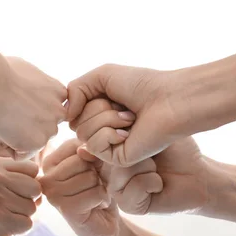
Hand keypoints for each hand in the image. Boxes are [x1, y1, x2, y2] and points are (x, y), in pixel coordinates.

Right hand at [0, 57, 66, 159]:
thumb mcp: (27, 71)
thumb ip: (37, 85)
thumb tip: (29, 88)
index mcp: (59, 92)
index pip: (50, 112)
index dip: (31, 111)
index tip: (17, 105)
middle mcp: (60, 111)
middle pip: (44, 129)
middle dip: (28, 127)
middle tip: (7, 115)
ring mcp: (50, 128)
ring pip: (34, 142)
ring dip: (20, 138)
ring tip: (3, 122)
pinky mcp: (37, 142)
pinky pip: (22, 155)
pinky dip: (10, 148)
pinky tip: (1, 132)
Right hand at [0, 156, 41, 235]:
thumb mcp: (0, 183)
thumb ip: (22, 176)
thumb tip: (46, 184)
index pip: (33, 169)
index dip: (28, 184)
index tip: (8, 192)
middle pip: (36, 187)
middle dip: (28, 201)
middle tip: (6, 208)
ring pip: (33, 208)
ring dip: (22, 216)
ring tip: (2, 217)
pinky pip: (28, 224)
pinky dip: (19, 230)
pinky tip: (2, 228)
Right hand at [40, 139, 120, 235]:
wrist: (104, 223)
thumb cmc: (97, 190)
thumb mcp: (96, 163)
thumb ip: (90, 151)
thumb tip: (83, 150)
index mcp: (49, 163)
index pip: (75, 145)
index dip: (92, 157)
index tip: (88, 172)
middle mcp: (45, 178)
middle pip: (81, 160)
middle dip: (96, 173)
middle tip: (92, 187)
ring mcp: (53, 195)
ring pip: (90, 176)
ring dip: (100, 187)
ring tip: (92, 197)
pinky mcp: (65, 209)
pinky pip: (96, 193)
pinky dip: (102, 199)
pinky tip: (94, 206)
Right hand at [67, 64, 197, 165]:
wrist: (170, 99)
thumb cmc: (142, 85)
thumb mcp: (100, 76)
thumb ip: (74, 89)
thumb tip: (66, 116)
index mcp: (99, 112)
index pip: (72, 111)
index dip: (86, 98)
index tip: (110, 93)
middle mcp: (102, 130)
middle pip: (75, 123)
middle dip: (97, 108)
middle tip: (124, 106)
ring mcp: (109, 146)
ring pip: (83, 134)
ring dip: (106, 118)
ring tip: (131, 118)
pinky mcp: (116, 159)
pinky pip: (94, 145)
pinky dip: (109, 132)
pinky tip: (129, 132)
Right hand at [101, 137, 210, 215]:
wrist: (198, 174)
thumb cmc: (175, 148)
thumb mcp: (146, 131)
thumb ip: (115, 134)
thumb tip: (81, 150)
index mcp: (107, 153)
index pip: (94, 142)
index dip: (116, 133)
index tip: (135, 128)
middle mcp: (107, 173)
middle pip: (107, 155)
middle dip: (136, 148)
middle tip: (151, 154)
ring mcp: (117, 190)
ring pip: (121, 172)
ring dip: (146, 166)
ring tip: (155, 168)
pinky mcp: (129, 206)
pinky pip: (135, 188)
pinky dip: (153, 182)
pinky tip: (159, 184)